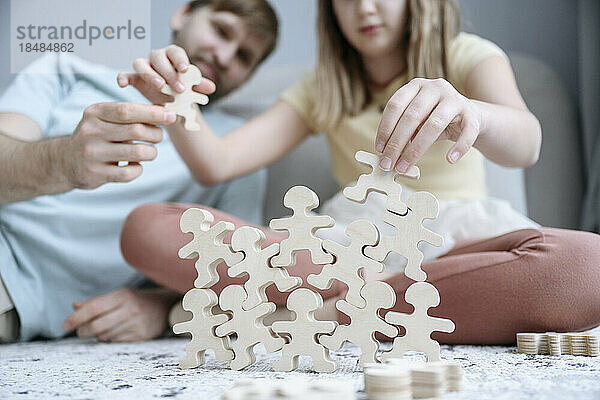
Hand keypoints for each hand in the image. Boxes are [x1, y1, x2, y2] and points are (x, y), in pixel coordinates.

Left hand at [62, 288, 179, 341]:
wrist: (166, 306)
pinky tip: (114, 332)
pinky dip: (109, 339)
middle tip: (79, 332)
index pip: (93, 307)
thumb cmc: (137, 300)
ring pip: (104, 335)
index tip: (65, 325)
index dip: (76, 317)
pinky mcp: (141, 336)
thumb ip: (96, 302)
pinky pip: (115, 341)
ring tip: (101, 329)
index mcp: (123, 295)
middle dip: (83, 330)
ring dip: (97, 335)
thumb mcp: (119, 295)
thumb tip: (75, 307)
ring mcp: (136, 323)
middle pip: (96, 325)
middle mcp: (130, 309)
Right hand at [65, 102, 175, 188]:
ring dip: (152, 153)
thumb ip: (130, 114)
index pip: (128, 110)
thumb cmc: (96, 136)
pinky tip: (134, 165)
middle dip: (156, 134)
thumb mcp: (105, 119)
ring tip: (149, 152)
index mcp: (95, 113)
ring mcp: (92, 154)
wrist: (65, 161)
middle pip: (136, 131)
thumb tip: (164, 110)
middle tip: (158, 136)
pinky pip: (130, 173)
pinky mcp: (95, 174)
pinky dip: (139, 169)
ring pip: (138, 153)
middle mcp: (91, 131)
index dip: (153, 113)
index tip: (170, 115)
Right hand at [117, 45, 215, 104]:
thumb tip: (211, 88)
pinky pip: (126, 74)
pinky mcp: (134, 77)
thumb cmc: (183, 91)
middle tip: (179, 89)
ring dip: (149, 74)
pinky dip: (123, 77)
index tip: (185, 70)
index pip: (175, 52)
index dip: (180, 59)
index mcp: (173, 56)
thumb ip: (200, 86)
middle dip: (169, 73)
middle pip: (159, 59)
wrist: (171, 103)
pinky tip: (122, 84)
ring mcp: (144, 66)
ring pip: (141, 63)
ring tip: (160, 87)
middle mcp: (157, 58)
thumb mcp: (193, 89)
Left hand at [375, 78, 482, 172]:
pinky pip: (467, 131)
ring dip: (416, 150)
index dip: (385, 128)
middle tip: (388, 164)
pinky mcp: (472, 113)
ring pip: (433, 125)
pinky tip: (450, 160)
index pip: (395, 105)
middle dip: (397, 143)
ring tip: (405, 167)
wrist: (469, 115)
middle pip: (411, 116)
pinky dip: (459, 147)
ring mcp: (455, 98)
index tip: (379, 149)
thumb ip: (402, 131)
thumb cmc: (434, 119)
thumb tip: (386, 155)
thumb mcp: (416, 121)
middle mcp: (435, 87)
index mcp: (416, 85)